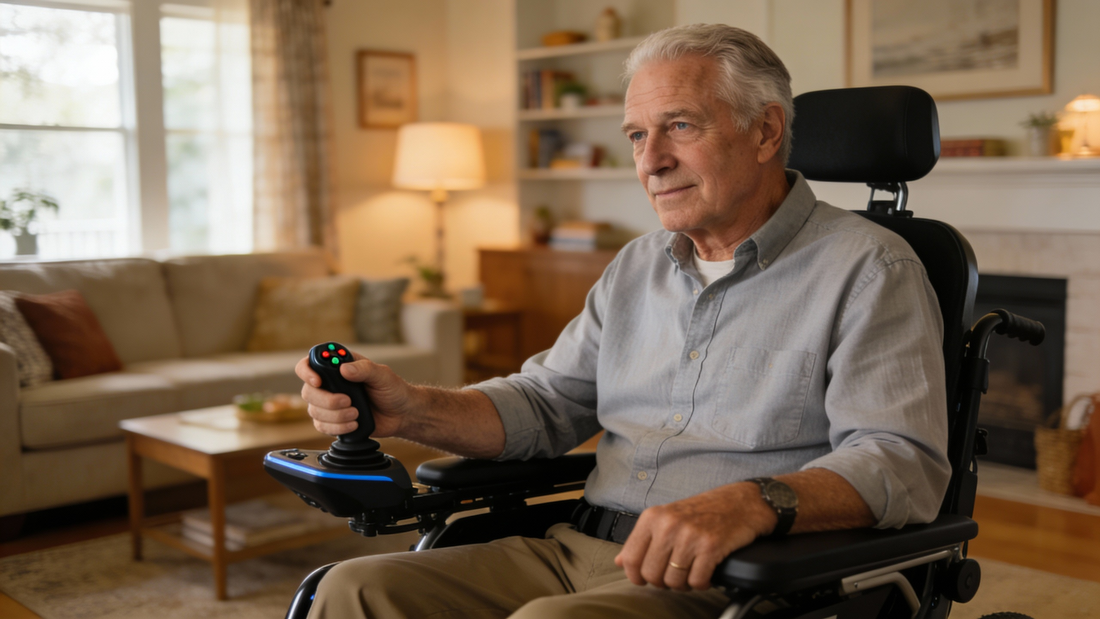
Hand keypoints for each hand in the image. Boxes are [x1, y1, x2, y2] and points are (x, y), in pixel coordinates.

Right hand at [295, 351, 417, 438]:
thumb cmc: (393, 391)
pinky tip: (354, 424)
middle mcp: (331, 384)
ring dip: (335, 416)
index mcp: (339, 367)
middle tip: (348, 401)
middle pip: (308, 392)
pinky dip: (337, 428)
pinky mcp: (333, 421)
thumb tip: (345, 369)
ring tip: (356, 414)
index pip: (309, 364)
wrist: (401, 415)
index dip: (307, 372)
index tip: (318, 381)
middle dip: (327, 400)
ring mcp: (330, 404)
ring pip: (314, 411)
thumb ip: (365, 369)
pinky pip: (321, 427)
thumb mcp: (383, 375)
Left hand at [613, 483, 775, 590]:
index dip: (636, 576)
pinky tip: (706, 573)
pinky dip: (702, 583)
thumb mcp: (667, 518)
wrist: (741, 503)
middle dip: (663, 582)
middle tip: (674, 574)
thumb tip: (620, 561)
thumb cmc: (704, 511)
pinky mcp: (711, 547)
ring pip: (674, 581)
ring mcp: (690, 536)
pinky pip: (697, 582)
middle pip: (651, 574)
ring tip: (691, 572)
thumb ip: (642, 540)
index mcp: (653, 517)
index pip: (631, 558)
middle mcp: (669, 525)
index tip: (645, 578)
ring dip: (684, 583)